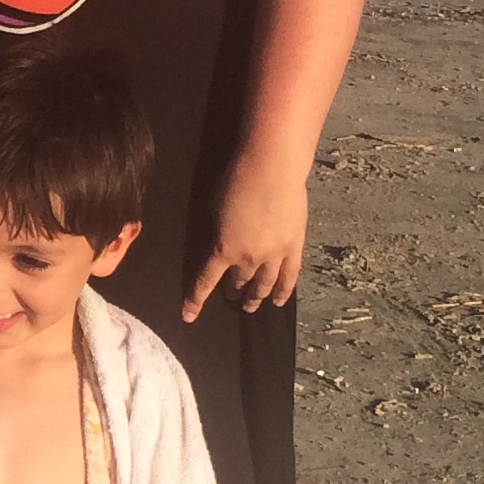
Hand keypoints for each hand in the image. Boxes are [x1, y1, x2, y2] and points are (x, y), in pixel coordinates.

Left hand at [181, 156, 309, 321]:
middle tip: (230, 297)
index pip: (206, 282)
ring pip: (264, 285)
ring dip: (256, 297)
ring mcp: (275, 255)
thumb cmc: (236, 180)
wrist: (272, 168)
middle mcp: (249, 259)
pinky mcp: (295, 247)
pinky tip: (279, 301)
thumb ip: (215, 231)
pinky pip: (289, 277)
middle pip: (238, 282)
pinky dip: (283, 291)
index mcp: (224, 250)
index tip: (189, 315)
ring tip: (251, 305)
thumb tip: (218, 242)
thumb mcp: (213, 207)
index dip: (196, 300)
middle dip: (232, 291)